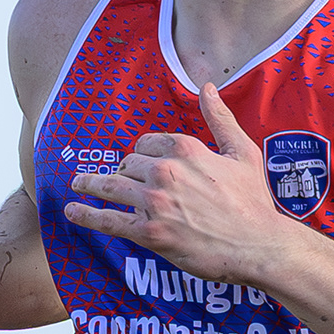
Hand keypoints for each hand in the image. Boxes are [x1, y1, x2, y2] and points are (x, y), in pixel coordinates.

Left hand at [57, 82, 295, 288]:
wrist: (260, 246)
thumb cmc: (255, 202)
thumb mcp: (242, 152)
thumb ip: (220, 118)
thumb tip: (207, 87)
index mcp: (185, 149)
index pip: (146, 143)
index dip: (143, 153)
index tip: (141, 163)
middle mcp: (165, 171)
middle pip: (127, 165)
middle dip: (123, 172)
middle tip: (118, 182)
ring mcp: (154, 202)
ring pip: (110, 187)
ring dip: (89, 184)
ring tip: (77, 185)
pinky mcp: (149, 233)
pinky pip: (108, 220)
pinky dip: (87, 215)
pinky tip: (73, 210)